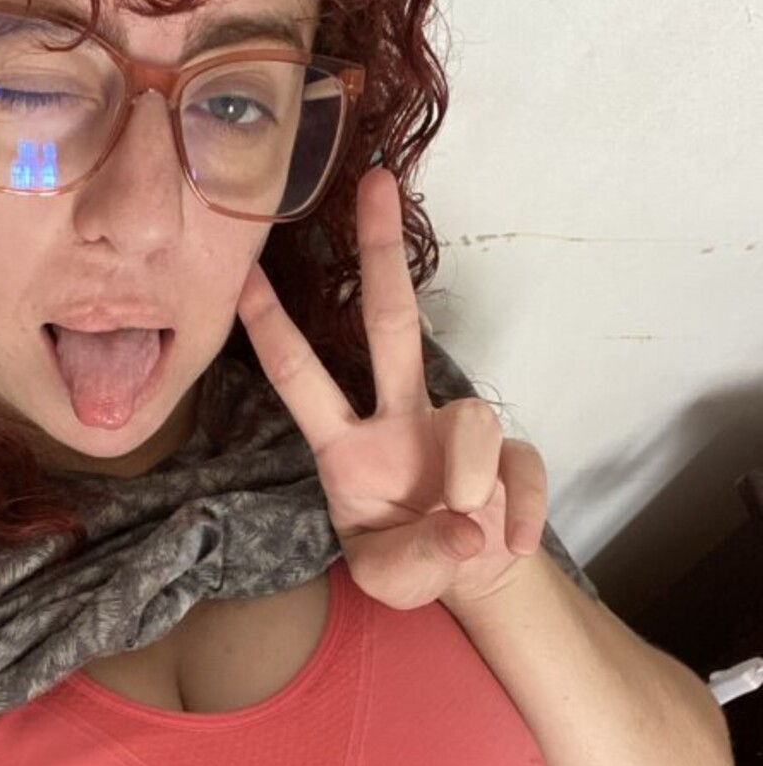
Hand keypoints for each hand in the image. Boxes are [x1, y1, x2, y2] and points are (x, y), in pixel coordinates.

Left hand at [236, 168, 547, 610]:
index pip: (302, 380)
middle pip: (391, 324)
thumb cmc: (410, 563)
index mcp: (346, 449)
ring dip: (470, 477)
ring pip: (472, 414)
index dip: (273, 330)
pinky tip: (509, 546)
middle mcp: (397, 422)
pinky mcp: (509, 453)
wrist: (474, 581)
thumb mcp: (387, 580)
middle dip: (380, 256)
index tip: (242, 272)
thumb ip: (413, 560)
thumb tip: (467, 524)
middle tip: (375, 184)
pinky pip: (522, 464)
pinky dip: (522, 511)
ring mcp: (454, 431)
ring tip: (469, 533)